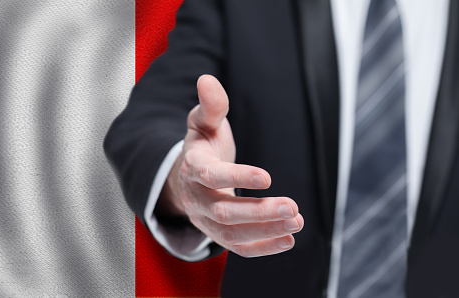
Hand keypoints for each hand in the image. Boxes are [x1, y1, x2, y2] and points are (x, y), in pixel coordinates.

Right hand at [158, 74, 303, 257]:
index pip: (211, 176)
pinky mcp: (217, 234)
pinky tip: (288, 240)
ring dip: (265, 231)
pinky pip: (237, 247)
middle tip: (293, 206)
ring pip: (232, 234)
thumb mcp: (203, 122)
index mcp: (193, 167)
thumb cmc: (202, 146)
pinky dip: (262, 248)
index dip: (237, 177)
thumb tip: (207, 79)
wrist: (188, 177)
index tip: (267, 178)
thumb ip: (210, 105)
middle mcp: (196, 198)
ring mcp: (205, 220)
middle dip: (258, 212)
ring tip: (298, 222)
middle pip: (223, 212)